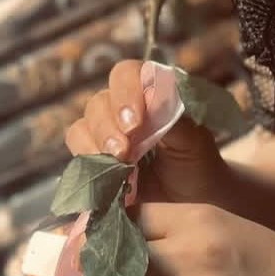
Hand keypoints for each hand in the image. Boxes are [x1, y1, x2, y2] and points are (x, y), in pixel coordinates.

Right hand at [64, 59, 227, 205]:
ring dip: (97, 144)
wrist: (192, 201)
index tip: (135, 122)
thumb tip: (152, 99)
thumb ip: (174, 119)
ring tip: (118, 163)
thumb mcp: (194, 140)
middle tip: (124, 150)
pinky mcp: (92, 159)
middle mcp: (123, 107)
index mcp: (149, 91)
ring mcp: (105, 132)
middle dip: (109, 126)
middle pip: (100, 101)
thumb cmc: (196, 161)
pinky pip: (78, 153)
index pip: (127, 74)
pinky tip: (106, 175)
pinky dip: (88, 161)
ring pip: (83, 126)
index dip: (126, 92)